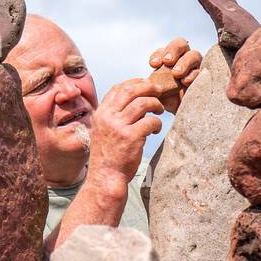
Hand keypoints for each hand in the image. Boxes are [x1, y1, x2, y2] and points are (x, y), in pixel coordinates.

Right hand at [83, 78, 163, 197]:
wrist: (105, 178)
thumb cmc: (108, 156)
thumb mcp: (102, 131)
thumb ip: (113, 116)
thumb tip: (135, 101)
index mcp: (101, 114)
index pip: (118, 88)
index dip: (134, 82)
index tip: (145, 84)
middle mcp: (108, 117)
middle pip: (132, 90)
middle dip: (148, 87)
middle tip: (159, 91)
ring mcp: (119, 127)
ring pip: (144, 103)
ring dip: (156, 104)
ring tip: (160, 110)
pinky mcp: (132, 137)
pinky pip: (151, 121)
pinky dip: (157, 123)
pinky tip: (155, 129)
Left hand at [148, 37, 202, 111]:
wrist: (181, 114)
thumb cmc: (167, 100)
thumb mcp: (156, 93)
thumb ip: (150, 87)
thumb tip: (142, 85)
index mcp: (169, 60)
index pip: (163, 50)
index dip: (158, 54)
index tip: (153, 65)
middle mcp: (183, 59)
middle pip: (181, 44)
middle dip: (173, 50)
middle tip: (167, 62)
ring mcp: (195, 66)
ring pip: (194, 55)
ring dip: (184, 62)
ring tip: (176, 73)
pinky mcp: (204, 77)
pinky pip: (201, 71)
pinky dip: (193, 74)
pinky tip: (185, 81)